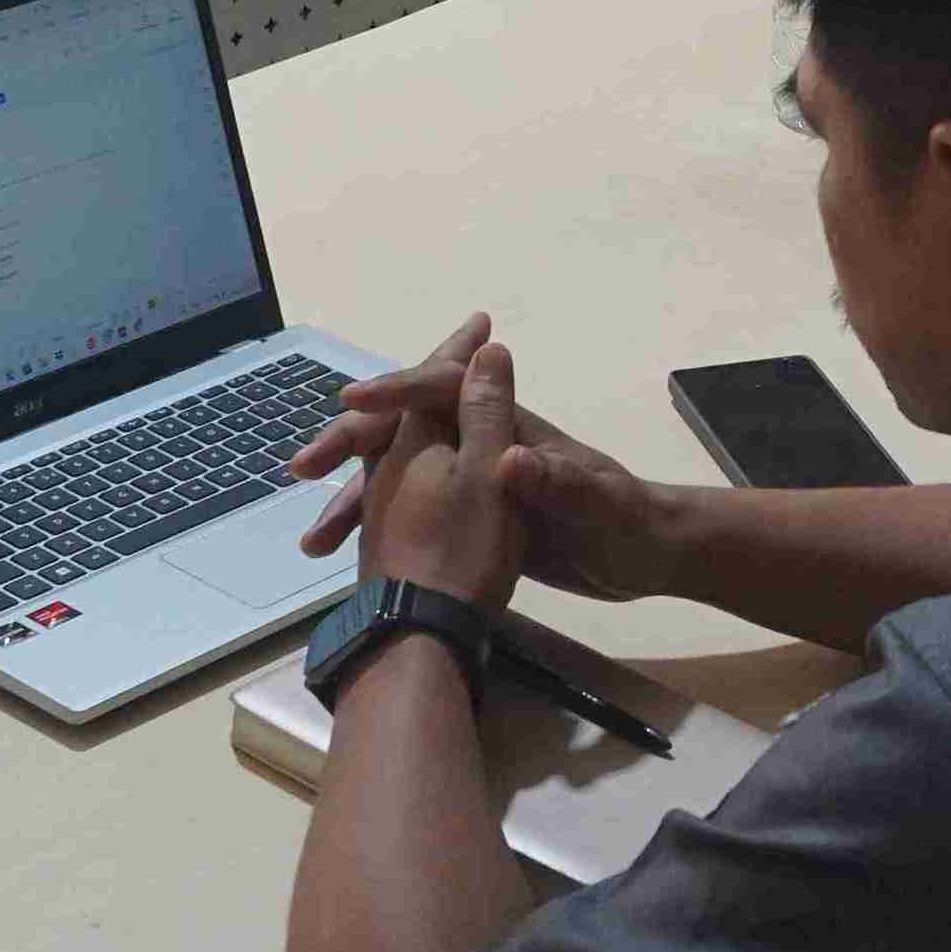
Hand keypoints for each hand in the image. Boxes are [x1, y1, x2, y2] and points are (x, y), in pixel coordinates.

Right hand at [294, 317, 692, 601]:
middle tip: (302, 467)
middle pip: (405, 429)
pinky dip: (374, 531)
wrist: (648, 557)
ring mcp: (475, 481)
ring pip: (399, 476)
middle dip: (351, 442)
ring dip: (353, 498)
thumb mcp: (598, 506)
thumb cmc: (628, 523)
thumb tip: (511, 458)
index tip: (351, 403)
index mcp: (510, 431)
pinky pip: (410, 514)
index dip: (397, 392)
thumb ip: (557, 483)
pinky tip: (347, 559)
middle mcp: (484, 446)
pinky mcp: (474, 518)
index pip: (443, 393)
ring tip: (314, 543)